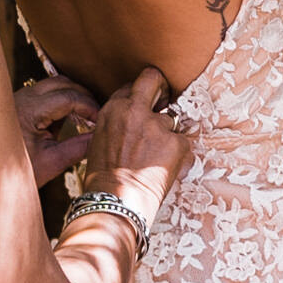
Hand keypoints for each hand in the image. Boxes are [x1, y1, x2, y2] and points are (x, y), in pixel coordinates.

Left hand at [14, 71, 99, 186]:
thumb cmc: (16, 171)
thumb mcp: (51, 162)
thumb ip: (78, 148)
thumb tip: (101, 137)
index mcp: (29, 109)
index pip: (69, 97)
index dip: (89, 107)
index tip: (101, 121)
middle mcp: (23, 97)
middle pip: (62, 83)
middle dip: (83, 97)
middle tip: (97, 115)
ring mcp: (20, 97)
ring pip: (53, 85)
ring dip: (72, 96)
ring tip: (86, 117)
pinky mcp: (19, 103)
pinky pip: (45, 93)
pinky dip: (60, 100)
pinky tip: (69, 119)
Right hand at [82, 67, 191, 221]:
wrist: (116, 203)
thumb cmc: (104, 179)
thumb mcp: (100, 140)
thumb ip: (117, 122)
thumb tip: (132, 117)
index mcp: (112, 110)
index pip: (131, 87)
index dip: (140, 96)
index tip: (145, 103)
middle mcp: (134, 111)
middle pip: (153, 80)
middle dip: (160, 87)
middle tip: (164, 98)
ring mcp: (157, 126)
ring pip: (169, 121)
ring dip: (166, 137)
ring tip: (154, 160)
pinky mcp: (176, 142)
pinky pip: (182, 143)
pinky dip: (177, 156)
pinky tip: (164, 170)